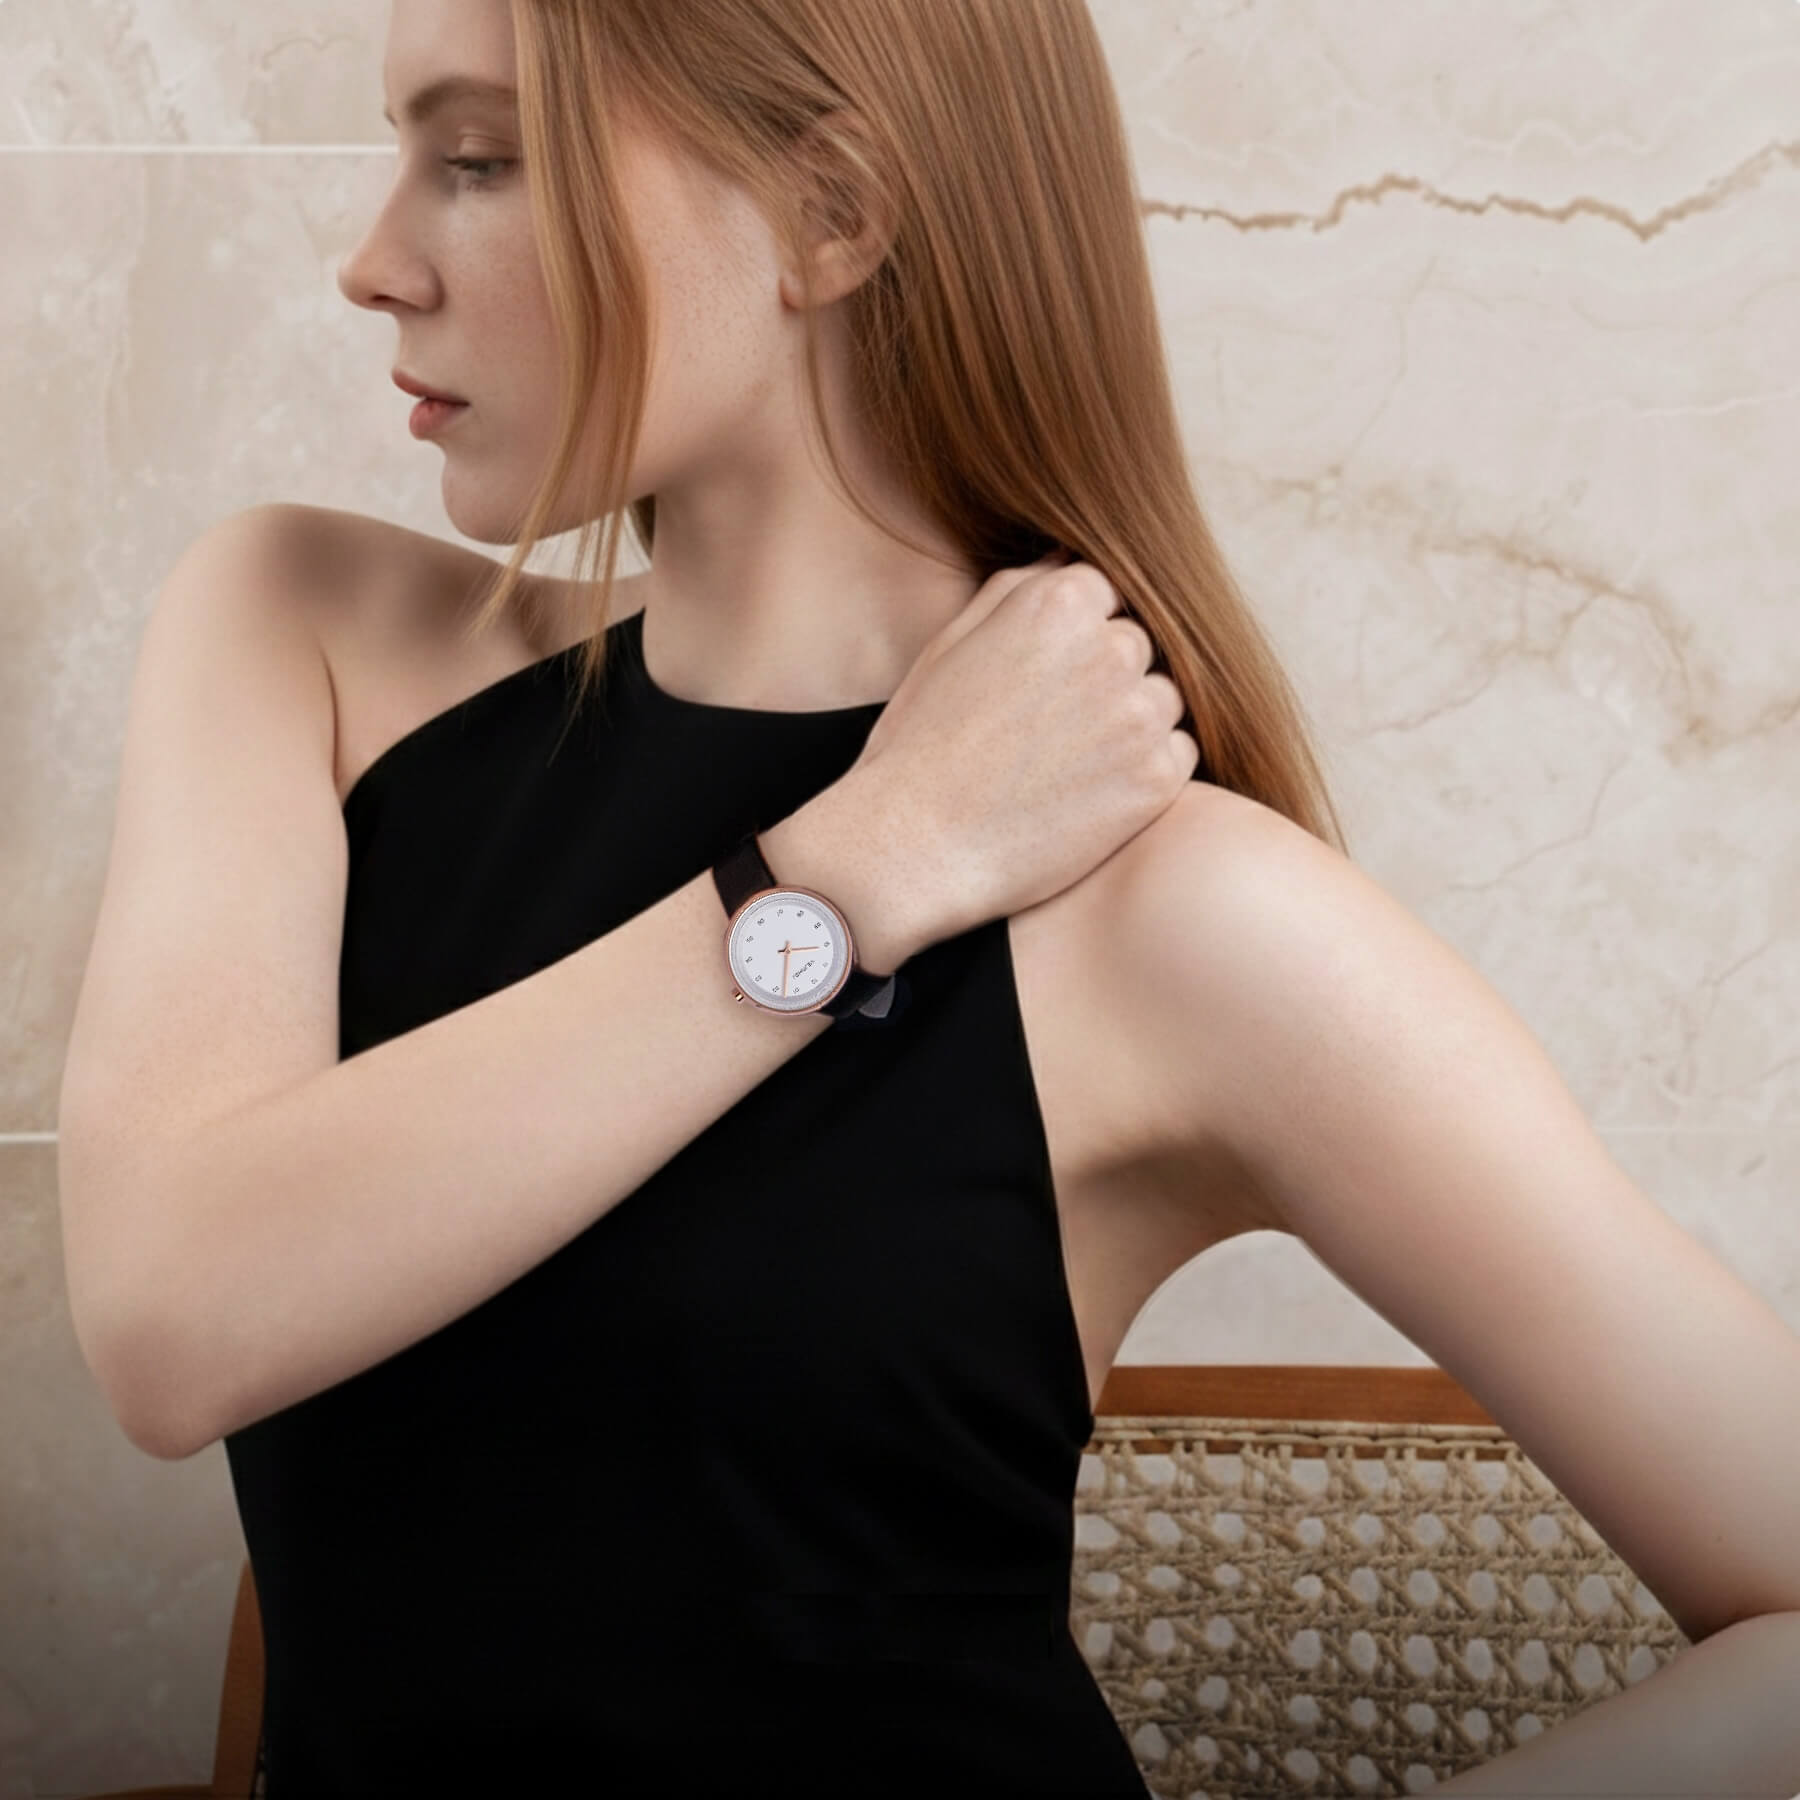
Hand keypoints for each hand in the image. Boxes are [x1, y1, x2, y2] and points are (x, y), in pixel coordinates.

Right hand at [834, 552, 1198, 950]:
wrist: (915, 845)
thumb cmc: (921, 745)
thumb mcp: (953, 644)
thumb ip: (1018, 590)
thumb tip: (1065, 558)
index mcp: (1059, 602)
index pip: (1107, 592)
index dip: (1075, 636)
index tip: (1046, 677)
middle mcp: (1110, 649)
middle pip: (1138, 645)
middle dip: (1105, 676)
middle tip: (1051, 725)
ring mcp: (1139, 715)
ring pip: (1165, 697)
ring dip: (1132, 720)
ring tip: (1069, 759)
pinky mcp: (1155, 778)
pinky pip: (1179, 752)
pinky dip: (1147, 768)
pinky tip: (1090, 789)